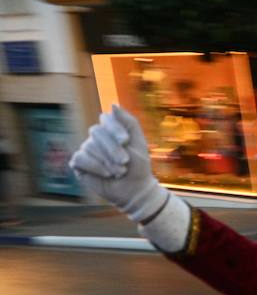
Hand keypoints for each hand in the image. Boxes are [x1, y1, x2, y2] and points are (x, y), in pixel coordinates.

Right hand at [69, 105, 166, 221]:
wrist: (135, 189)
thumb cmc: (138, 166)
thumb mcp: (139, 142)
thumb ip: (129, 122)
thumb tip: (112, 104)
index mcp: (111, 129)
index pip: (105, 119)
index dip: (114, 129)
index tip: (126, 141)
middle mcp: (96, 137)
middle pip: (96, 132)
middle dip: (113, 148)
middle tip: (125, 162)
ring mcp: (86, 149)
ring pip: (89, 147)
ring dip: (107, 162)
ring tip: (119, 172)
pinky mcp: (79, 163)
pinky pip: (80, 158)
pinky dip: (95, 167)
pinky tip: (106, 174)